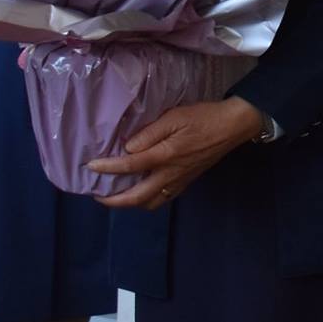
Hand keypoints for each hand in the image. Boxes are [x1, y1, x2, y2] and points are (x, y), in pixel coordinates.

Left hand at [89, 97, 262, 208]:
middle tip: (98, 195)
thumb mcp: (174, 117)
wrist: (232, 126)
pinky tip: (142, 192)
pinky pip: (163, 199)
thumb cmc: (202, 117)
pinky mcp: (186, 181)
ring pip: (150, 203)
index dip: (107, 168)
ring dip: (130, 204)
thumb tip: (128, 148)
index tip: (89, 167)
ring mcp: (179, 181)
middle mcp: (170, 174)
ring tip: (117, 196)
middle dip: (114, 201)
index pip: (130, 167)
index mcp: (165, 156)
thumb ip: (149, 133)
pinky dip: (147, 200)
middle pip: (137, 197)